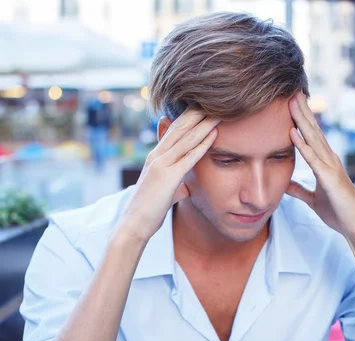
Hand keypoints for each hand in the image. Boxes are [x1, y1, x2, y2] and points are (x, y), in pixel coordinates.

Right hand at [118, 110, 218, 243]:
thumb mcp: (165, 196)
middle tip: (215, 98)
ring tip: (219, 110)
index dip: (189, 118)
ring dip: (204, 123)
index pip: (174, 132)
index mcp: (156, 158)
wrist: (134, 225)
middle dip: (198, 113)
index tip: (203, 107)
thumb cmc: (148, 213)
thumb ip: (176, 188)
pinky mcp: (168, 176)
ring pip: (186, 138)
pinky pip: (189, 156)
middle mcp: (157, 156)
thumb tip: (186, 189)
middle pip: (180, 128)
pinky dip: (203, 144)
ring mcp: (161, 164)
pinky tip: (214, 134)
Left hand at [286, 92, 354, 239]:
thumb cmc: (337, 212)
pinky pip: (314, 160)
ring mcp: (331, 167)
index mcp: (325, 162)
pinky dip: (303, 146)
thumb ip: (299, 190)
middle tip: (291, 91)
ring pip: (313, 139)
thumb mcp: (313, 199)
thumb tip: (285, 183)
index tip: (290, 103)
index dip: (301, 119)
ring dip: (301, 121)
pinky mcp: (330, 179)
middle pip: (313, 130)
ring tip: (291, 103)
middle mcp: (329, 159)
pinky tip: (293, 134)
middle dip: (301, 111)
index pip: (311, 136)